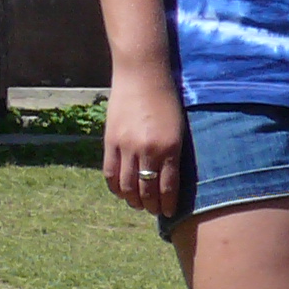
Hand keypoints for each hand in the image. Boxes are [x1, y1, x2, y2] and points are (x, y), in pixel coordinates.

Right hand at [102, 70, 184, 216]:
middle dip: (150, 206)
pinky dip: (115, 187)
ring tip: (138, 204)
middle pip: (146, 190)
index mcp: (170, 148)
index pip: (167, 188)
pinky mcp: (110, 141)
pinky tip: (121, 191)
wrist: (142, 76)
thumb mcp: (178, 129)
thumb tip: (168, 180)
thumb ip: (172, 154)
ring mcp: (126, 146)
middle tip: (153, 211)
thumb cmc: (166, 101)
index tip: (169, 213)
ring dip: (132, 200)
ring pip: (126, 185)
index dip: (167, 204)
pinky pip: (110, 172)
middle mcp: (147, 150)